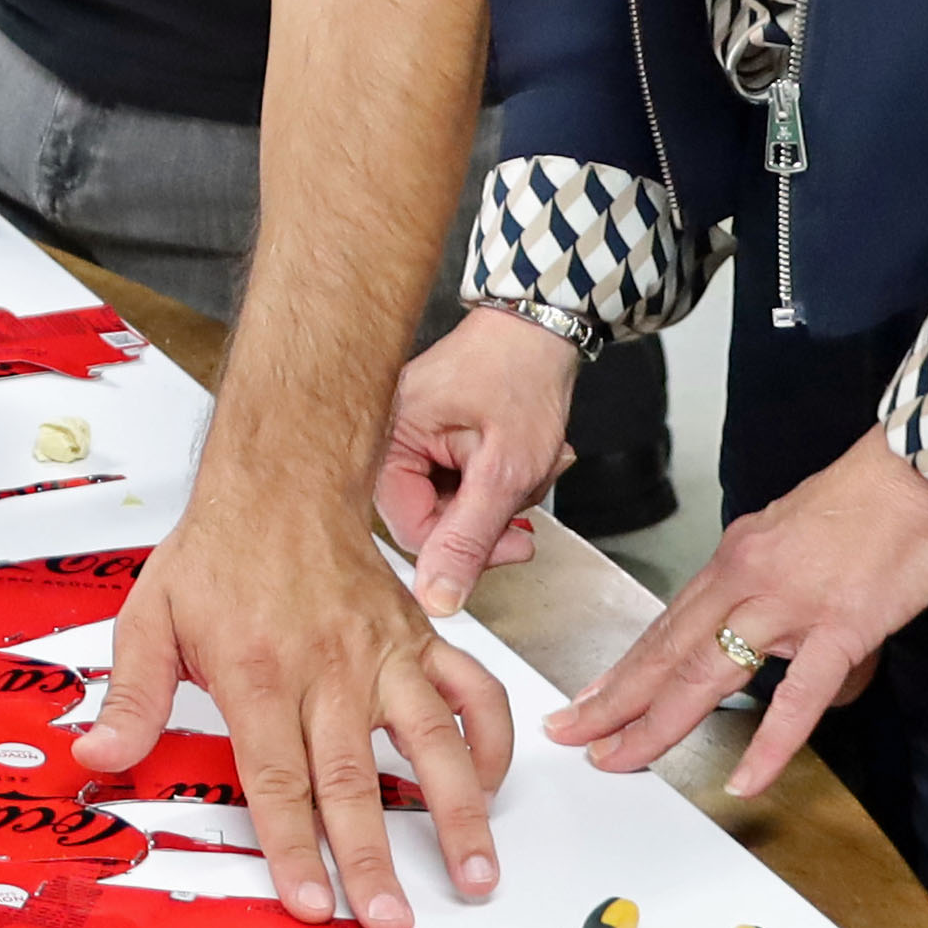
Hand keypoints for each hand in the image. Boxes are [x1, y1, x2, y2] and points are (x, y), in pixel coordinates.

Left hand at [71, 478, 513, 927]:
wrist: (280, 479)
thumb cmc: (218, 551)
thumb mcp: (150, 619)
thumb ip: (132, 698)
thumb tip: (98, 756)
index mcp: (258, 670)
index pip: (277, 777)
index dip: (294, 847)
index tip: (313, 903)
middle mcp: (327, 665)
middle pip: (353, 777)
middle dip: (373, 857)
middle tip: (391, 920)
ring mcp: (383, 653)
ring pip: (432, 741)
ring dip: (458, 812)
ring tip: (476, 874)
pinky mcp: (419, 638)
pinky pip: (472, 690)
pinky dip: (493, 739)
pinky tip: (493, 786)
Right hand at [376, 307, 583, 615]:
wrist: (539, 328)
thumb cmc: (520, 378)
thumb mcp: (504, 470)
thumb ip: (470, 538)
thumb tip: (439, 598)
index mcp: (387, 442)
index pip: (411, 531)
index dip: (469, 549)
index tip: (515, 540)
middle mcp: (388, 440)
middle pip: (433, 520)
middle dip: (491, 513)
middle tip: (526, 488)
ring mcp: (409, 437)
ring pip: (452, 505)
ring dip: (502, 495)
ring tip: (531, 459)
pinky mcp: (431, 436)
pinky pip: (459, 482)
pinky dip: (497, 477)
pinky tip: (520, 453)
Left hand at [551, 431, 927, 796]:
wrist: (925, 465)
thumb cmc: (877, 495)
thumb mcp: (804, 538)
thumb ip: (790, 599)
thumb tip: (800, 657)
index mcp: (739, 557)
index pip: (668, 624)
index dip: (625, 667)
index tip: (590, 698)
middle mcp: (748, 579)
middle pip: (666, 650)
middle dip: (614, 699)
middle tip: (572, 734)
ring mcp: (790, 604)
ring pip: (705, 671)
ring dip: (657, 722)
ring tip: (620, 757)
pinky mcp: (841, 626)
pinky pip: (798, 698)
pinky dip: (769, 744)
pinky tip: (746, 780)